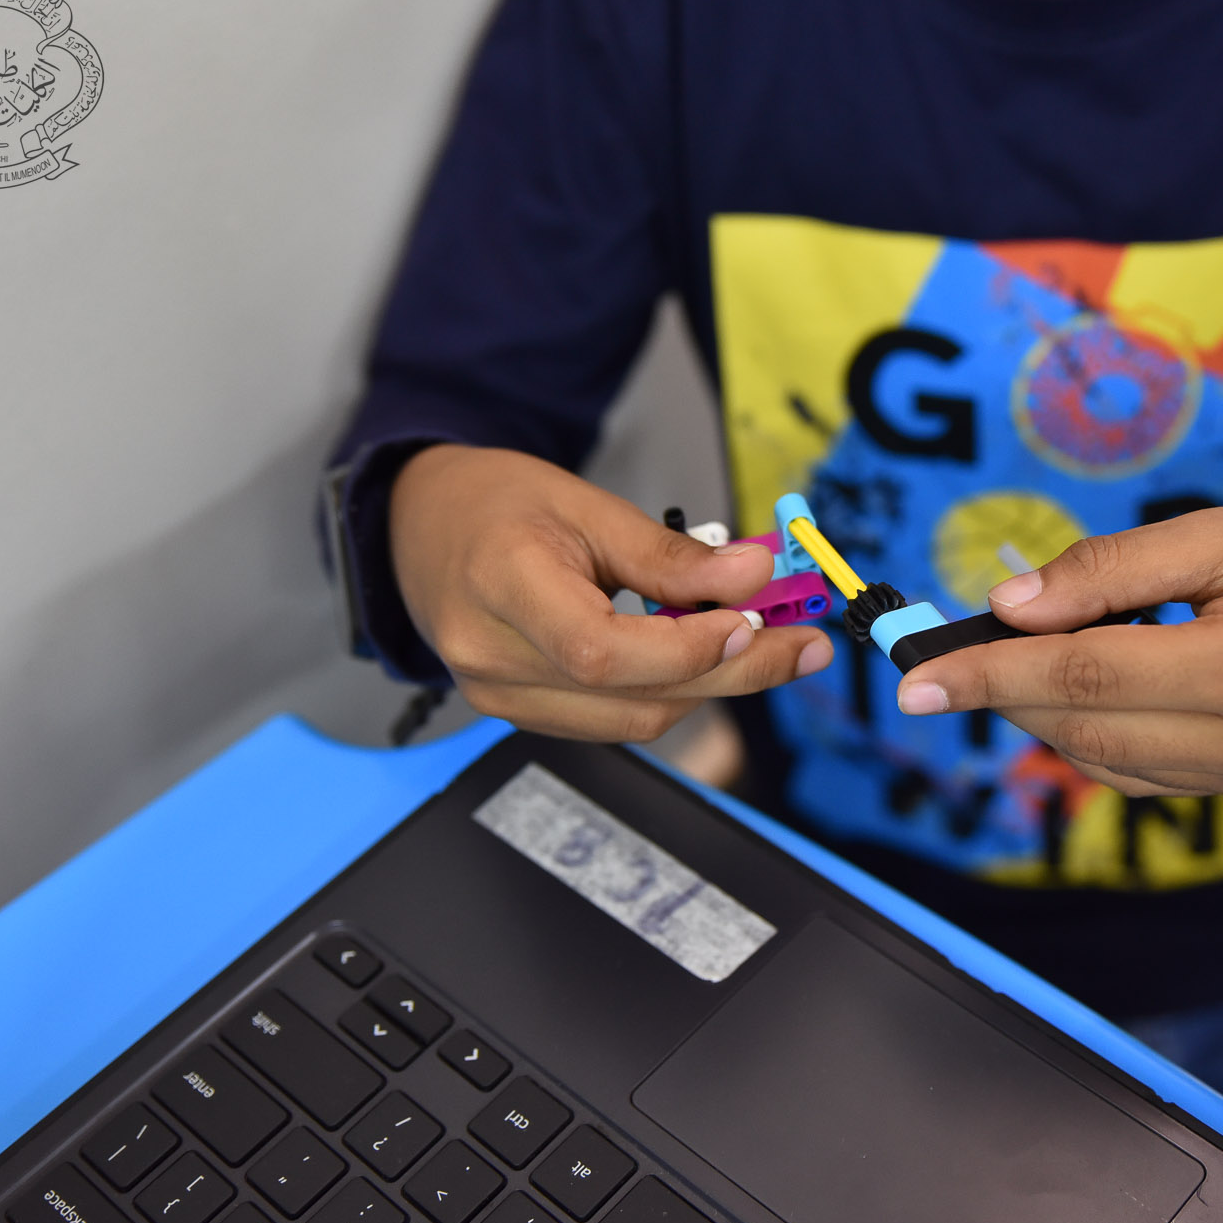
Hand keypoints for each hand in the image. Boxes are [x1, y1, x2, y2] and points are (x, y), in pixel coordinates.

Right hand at [389, 445, 831, 741]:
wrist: (419, 528)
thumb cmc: (494, 504)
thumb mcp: (585, 505)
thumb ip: (669, 553)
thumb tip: (754, 574)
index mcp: (502, 586)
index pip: (603, 649)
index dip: (689, 647)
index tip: (754, 620)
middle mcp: (492, 659)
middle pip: (633, 695)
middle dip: (734, 673)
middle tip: (804, 645)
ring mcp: (499, 696)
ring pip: (633, 719)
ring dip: (710, 687)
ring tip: (767, 644)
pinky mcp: (516, 712)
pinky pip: (611, 719)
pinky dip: (668, 692)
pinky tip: (707, 659)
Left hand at [894, 492, 1222, 798]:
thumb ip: (1112, 570)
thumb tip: (1009, 607)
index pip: (1085, 677)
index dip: (990, 675)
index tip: (913, 680)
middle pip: (1088, 728)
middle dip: (1006, 695)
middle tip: (946, 661)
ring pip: (1111, 761)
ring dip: (1049, 717)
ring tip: (1020, 662)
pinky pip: (1152, 774)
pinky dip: (1101, 736)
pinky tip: (1086, 690)